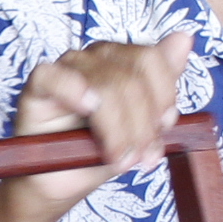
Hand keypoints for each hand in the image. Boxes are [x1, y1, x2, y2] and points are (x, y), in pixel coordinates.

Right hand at [0, 30, 195, 221]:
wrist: (63, 184)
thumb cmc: (99, 151)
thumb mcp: (143, 125)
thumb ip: (162, 84)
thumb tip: (184, 37)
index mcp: (122, 61)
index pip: (151, 60)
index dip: (163, 96)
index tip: (164, 129)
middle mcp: (95, 58)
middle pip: (131, 77)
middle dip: (142, 125)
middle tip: (141, 158)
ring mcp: (66, 68)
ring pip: (103, 83)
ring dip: (117, 129)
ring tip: (119, 159)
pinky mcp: (38, 85)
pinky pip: (55, 76)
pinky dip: (74, 91)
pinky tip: (87, 109)